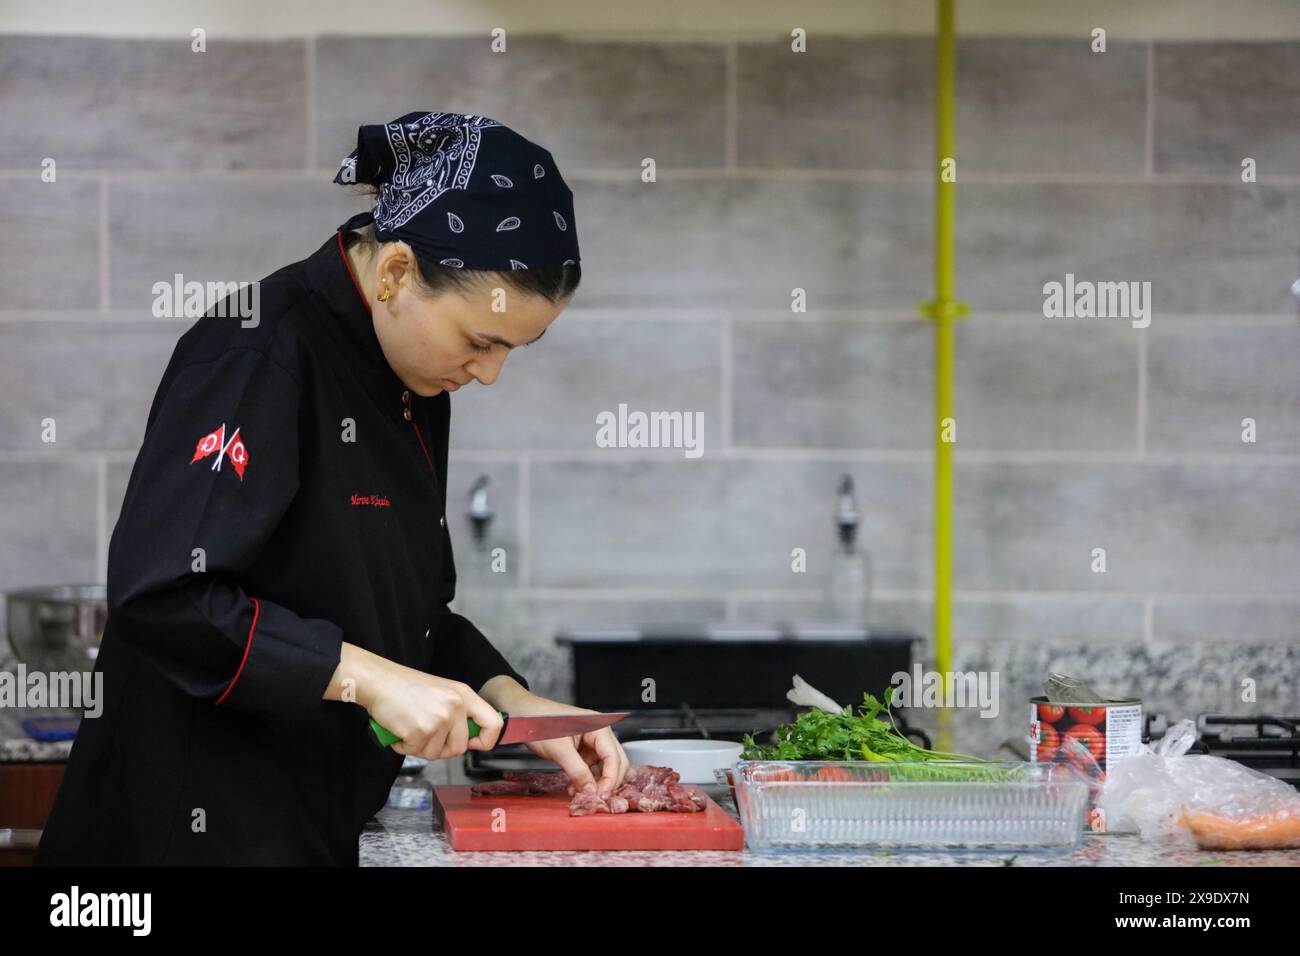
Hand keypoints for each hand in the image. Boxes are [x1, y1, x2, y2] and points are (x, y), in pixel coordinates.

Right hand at [359, 655, 505, 760]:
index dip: (486, 741)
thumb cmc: (406, 687)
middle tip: (426, 736)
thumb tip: (469, 740)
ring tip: (409, 727)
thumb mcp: (443, 692)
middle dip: (441, 749)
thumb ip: (459, 713)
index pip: (495, 724)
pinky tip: (399, 730)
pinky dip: (403, 746)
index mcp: (465, 695)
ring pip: (435, 754)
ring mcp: (439, 719)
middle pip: (460, 747)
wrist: (378, 681)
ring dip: (419, 747)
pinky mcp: (420, 730)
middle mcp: (456, 706)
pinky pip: (415, 752)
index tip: (472, 744)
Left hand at [490, 688, 629, 798]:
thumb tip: (591, 792)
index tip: (601, 796)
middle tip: (595, 799)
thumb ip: (577, 771)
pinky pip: (591, 768)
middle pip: (615, 763)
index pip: (614, 757)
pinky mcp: (582, 750)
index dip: (610, 779)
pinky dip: (586, 780)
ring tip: (581, 795)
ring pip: (604, 768)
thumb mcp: (559, 749)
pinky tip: (575, 788)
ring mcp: (591, 743)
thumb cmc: (539, 722)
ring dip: (595, 783)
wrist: (522, 715)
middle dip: (607, 782)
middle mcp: (599, 734)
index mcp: (599, 727)